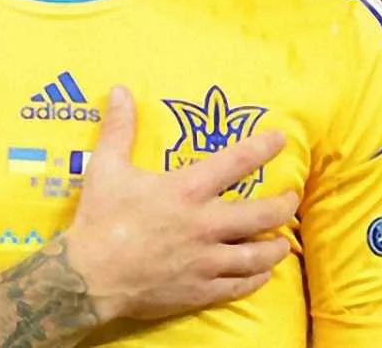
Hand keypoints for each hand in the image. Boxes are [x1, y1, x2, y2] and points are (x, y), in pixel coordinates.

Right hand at [63, 85, 296, 322]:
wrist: (90, 276)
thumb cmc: (100, 219)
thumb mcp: (106, 167)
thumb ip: (119, 128)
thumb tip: (121, 91)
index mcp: (187, 191)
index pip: (236, 163)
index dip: (262, 148)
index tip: (280, 140)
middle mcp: (205, 224)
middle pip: (261, 214)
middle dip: (283, 205)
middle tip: (292, 198)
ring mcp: (206, 261)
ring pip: (257, 255)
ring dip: (275, 247)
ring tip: (283, 242)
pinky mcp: (200, 290)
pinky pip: (240, 286)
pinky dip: (256, 278)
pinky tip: (262, 274)